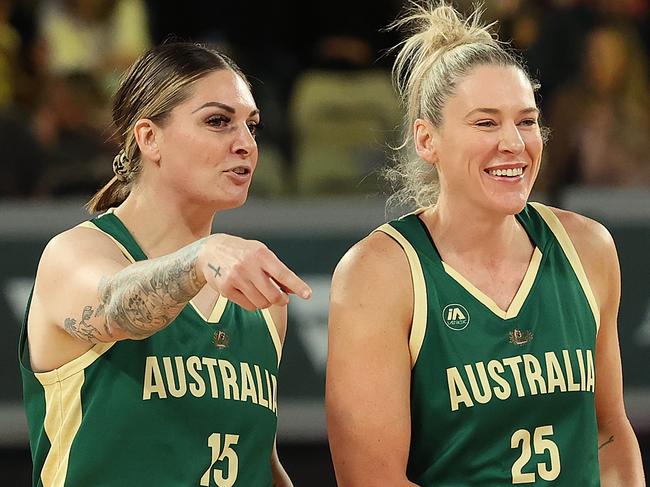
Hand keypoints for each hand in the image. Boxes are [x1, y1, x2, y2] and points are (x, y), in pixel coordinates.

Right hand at [196, 234, 311, 310]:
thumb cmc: (242, 253)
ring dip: (266, 302)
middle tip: (282, 298)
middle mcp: (248, 266)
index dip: (297, 285)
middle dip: (281, 300)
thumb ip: (277, 271)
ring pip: (261, 303)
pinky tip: (249, 293)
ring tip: (262, 292)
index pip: (283, 274)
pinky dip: (253, 304)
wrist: (210, 251)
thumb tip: (292, 289)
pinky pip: (248, 306)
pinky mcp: (226, 289)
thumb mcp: (261, 253)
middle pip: (273, 295)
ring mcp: (236, 278)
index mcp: (261, 254)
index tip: (307, 294)